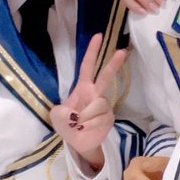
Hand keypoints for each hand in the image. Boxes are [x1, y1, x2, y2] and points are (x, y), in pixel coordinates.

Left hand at [50, 33, 126, 167]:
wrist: (78, 143)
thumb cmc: (67, 124)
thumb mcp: (56, 115)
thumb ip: (61, 111)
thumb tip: (74, 114)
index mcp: (83, 88)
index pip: (87, 66)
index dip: (92, 52)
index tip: (98, 36)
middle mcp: (95, 94)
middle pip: (106, 76)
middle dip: (114, 64)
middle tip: (123, 51)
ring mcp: (104, 105)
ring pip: (98, 104)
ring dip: (85, 116)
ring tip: (79, 125)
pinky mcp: (109, 118)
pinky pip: (100, 118)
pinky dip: (89, 125)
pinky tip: (86, 129)